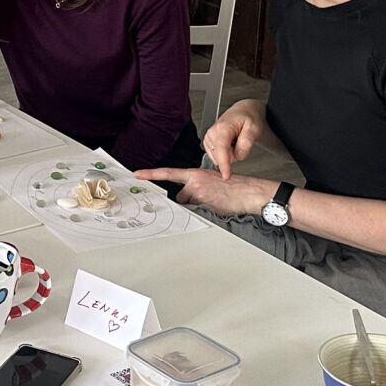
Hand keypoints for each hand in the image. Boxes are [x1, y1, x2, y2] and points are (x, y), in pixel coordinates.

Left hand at [135, 167, 277, 217]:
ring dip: (198, 207)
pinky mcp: (204, 203)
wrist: (247, 192)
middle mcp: (194, 181)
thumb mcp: (210, 181)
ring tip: (214, 202)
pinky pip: (197, 212)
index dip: (151, 174)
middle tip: (208, 198)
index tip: (138, 174)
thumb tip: (186, 198)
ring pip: (189, 205)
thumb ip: (195, 186)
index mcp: (195, 173)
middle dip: (189, 201)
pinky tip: (216, 207)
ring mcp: (198, 192)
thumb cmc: (233, 187)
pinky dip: (205, 213)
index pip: (168, 172)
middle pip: (180, 197)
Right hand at [202, 101, 266, 178]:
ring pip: (218, 158)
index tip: (226, 175)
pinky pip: (217, 156)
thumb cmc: (248, 118)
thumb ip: (246, 143)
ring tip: (236, 142)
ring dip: (229, 155)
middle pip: (220, 156)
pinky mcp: (208, 142)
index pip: (221, 150)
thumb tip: (238, 156)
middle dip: (232, 156)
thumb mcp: (254, 128)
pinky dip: (226, 154)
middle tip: (241, 143)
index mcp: (223, 128)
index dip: (224, 164)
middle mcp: (212, 132)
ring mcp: (209, 137)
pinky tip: (231, 145)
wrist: (244, 112)